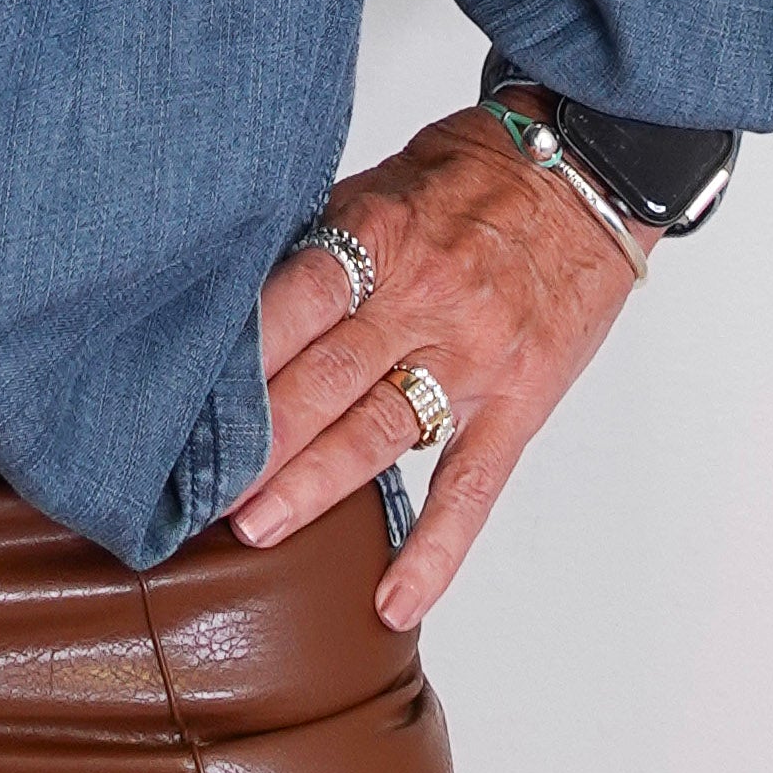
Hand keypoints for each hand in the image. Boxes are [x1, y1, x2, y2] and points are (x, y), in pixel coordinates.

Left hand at [231, 104, 642, 630]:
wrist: (593, 172)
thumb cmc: (478, 171)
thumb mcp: (386, 178)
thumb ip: (325, 241)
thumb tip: (239, 300)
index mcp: (383, 236)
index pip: (296, 303)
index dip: (238, 360)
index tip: (179, 404)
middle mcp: (425, 301)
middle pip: (325, 379)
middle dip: (256, 439)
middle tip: (195, 488)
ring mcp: (474, 360)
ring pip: (380, 434)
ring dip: (313, 488)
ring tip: (254, 529)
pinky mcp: (518, 403)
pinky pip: (472, 487)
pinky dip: (435, 551)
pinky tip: (393, 601)